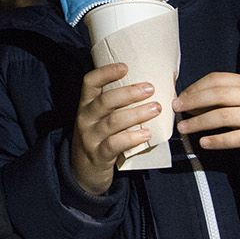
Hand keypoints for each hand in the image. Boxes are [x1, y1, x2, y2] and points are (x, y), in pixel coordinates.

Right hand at [69, 62, 158, 195]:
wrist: (83, 171)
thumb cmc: (100, 137)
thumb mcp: (100, 118)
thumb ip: (117, 105)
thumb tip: (150, 87)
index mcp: (86, 105)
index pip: (89, 83)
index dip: (106, 72)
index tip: (125, 66)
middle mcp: (85, 118)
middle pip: (105, 101)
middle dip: (129, 93)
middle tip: (150, 88)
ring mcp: (90, 137)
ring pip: (113, 122)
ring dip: (136, 114)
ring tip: (156, 109)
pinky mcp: (99, 155)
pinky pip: (115, 144)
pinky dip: (132, 138)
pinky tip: (147, 134)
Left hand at [174, 72, 239, 163]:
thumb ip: (220, 96)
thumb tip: (186, 101)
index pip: (217, 79)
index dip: (195, 88)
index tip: (180, 98)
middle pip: (219, 95)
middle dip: (194, 102)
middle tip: (176, 110)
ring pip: (225, 116)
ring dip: (199, 122)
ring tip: (183, 128)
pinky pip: (236, 138)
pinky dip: (217, 140)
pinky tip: (203, 143)